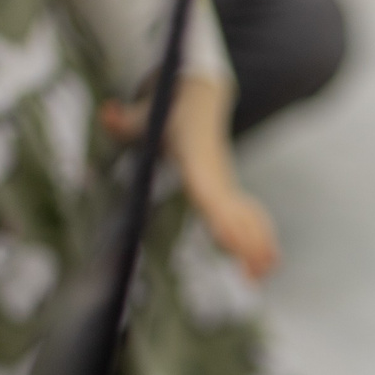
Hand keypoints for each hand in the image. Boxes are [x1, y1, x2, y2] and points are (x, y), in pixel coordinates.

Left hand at [103, 83, 280, 280]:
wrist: (202, 97)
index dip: (220, 216)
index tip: (228, 240)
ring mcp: (224, 183)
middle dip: (244, 242)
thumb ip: (124, 120)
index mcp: (196, 161)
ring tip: (264, 276)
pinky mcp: (227, 189)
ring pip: (246, 217)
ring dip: (257, 245)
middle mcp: (215, 175)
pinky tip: (268, 264)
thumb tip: (107, 113)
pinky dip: (260, 237)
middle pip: (232, 214)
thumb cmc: (169, 110)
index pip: (209, 192)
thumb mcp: (144, 114)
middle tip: (253, 275)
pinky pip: (247, 215)